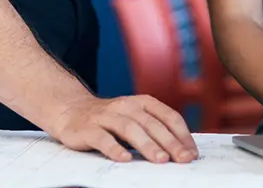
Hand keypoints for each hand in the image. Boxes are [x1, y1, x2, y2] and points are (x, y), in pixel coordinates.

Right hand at [49, 95, 198, 163]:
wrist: (70, 110)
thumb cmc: (110, 120)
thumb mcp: (135, 118)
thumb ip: (155, 129)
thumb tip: (183, 150)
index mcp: (141, 103)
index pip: (168, 116)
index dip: (182, 134)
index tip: (192, 153)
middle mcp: (125, 106)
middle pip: (151, 124)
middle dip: (170, 142)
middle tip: (183, 159)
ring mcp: (105, 116)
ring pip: (129, 128)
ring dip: (147, 144)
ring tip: (161, 159)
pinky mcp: (87, 128)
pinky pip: (102, 138)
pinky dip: (114, 148)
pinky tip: (125, 159)